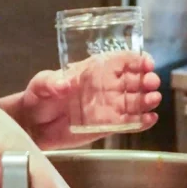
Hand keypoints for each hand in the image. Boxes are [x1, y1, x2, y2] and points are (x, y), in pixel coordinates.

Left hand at [19, 52, 161, 148]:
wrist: (33, 124)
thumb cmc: (38, 98)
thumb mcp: (41, 84)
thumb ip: (51, 82)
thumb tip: (64, 83)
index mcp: (93, 71)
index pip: (120, 61)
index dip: (135, 60)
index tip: (146, 63)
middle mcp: (104, 87)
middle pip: (132, 80)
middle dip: (145, 80)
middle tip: (151, 83)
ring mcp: (107, 107)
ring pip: (134, 102)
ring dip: (146, 100)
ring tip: (153, 100)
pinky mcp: (106, 127)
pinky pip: (127, 123)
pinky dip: (140, 122)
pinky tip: (150, 119)